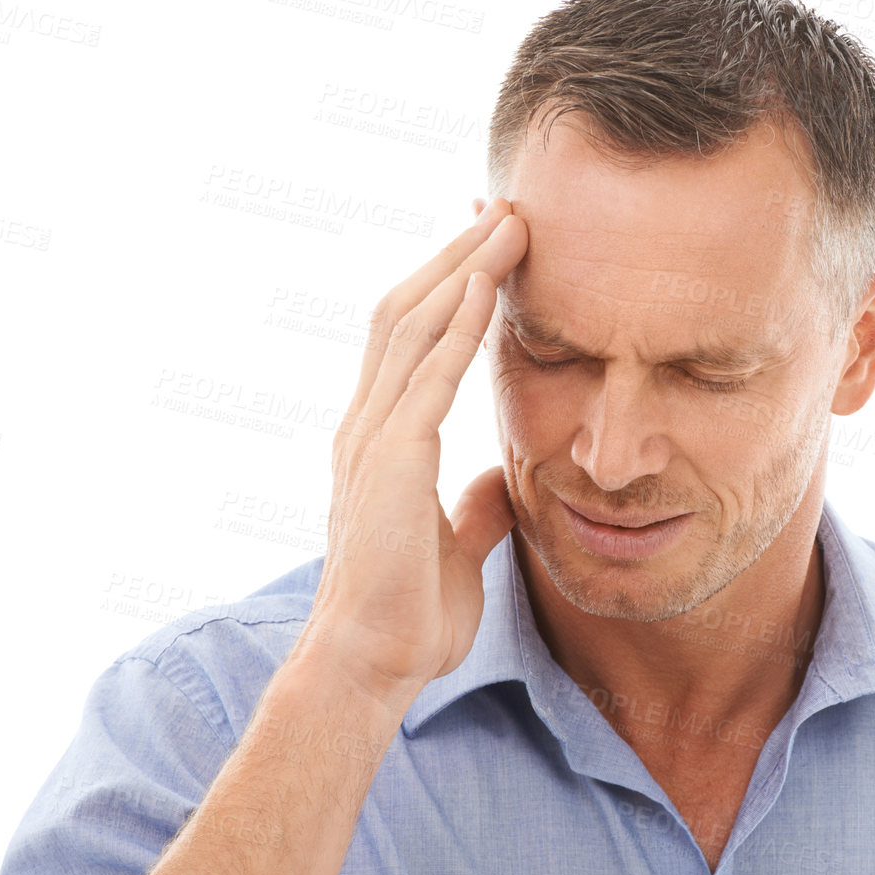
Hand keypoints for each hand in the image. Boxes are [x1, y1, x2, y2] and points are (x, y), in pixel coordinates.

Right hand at [294, 197, 528, 706]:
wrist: (369, 667)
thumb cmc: (407, 618)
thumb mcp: (455, 549)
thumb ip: (472, 508)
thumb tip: (499, 483)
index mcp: (381, 442)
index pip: (411, 339)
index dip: (447, 286)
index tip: (492, 246)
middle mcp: (367, 426)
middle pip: (407, 311)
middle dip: (456, 254)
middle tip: (505, 208)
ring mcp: (372, 439)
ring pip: (414, 326)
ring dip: (463, 267)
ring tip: (508, 221)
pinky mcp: (391, 462)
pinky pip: (428, 375)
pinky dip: (458, 323)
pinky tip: (489, 283)